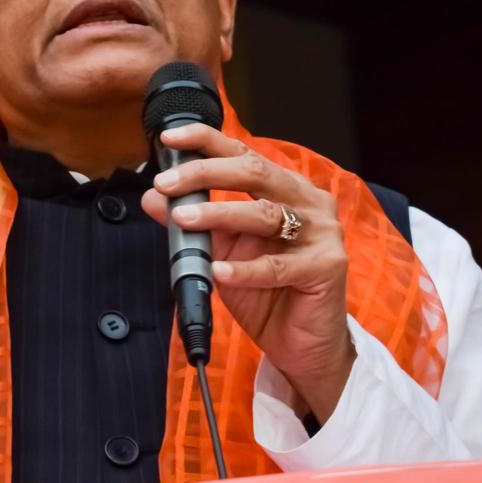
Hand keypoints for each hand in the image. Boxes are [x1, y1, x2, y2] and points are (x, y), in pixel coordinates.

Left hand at [141, 123, 355, 420]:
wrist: (302, 343)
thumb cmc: (267, 292)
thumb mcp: (222, 253)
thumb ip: (193, 224)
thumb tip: (154, 199)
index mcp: (284, 189)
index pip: (244, 154)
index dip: (206, 141)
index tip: (169, 138)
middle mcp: (307, 202)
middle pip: (254, 172)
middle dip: (204, 173)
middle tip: (167, 183)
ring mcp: (322, 233)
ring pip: (265, 214)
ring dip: (218, 213)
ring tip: (183, 219)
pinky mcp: (326, 268)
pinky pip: (278, 266)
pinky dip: (245, 269)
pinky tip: (219, 272)